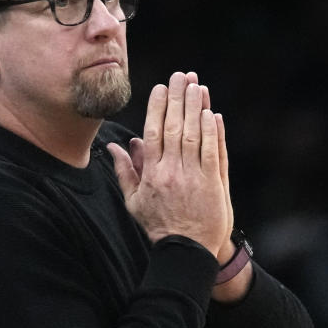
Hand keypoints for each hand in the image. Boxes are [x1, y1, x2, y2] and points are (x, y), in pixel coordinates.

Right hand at [108, 71, 228, 255]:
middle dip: (178, 99)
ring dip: (195, 108)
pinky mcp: (212, 184)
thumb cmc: (159, 226)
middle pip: (174, 128)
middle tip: (181, 75)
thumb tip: (115, 147)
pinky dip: (212, 132)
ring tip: (197, 85)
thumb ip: (126, 172)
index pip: (154, 133)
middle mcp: (172, 172)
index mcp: (151, 174)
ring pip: (194, 136)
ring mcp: (194, 177)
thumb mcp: (134, 201)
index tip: (161, 87)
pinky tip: (211, 113)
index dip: (158, 108)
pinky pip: (212, 152)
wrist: (186, 251)